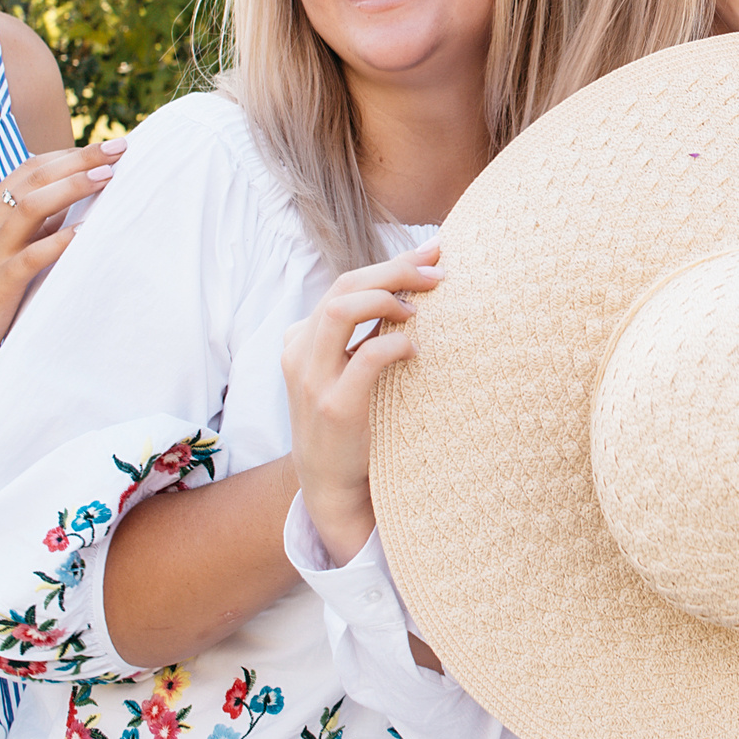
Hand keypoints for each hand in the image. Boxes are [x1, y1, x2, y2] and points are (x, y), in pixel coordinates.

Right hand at [0, 138, 126, 401]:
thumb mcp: (4, 255)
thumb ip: (32, 231)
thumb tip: (73, 210)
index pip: (31, 168)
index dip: (70, 154)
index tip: (108, 148)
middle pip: (36, 177)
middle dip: (81, 159)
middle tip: (122, 147)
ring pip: (31, 206)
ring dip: (72, 188)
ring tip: (109, 177)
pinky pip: (29, 256)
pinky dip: (58, 242)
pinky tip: (85, 234)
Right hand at [284, 243, 443, 564]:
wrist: (331, 486)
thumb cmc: (351, 423)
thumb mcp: (345, 372)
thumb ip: (363, 335)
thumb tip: (412, 290)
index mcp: (302, 339)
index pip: (346, 283)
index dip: (390, 264)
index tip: (433, 252)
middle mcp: (300, 352)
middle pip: (344, 286)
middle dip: (394, 270)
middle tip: (438, 270)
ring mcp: (312, 379)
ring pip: (341, 308)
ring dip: (387, 297)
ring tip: (420, 308)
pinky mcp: (334, 407)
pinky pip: (364, 357)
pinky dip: (394, 344)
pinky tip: (415, 349)